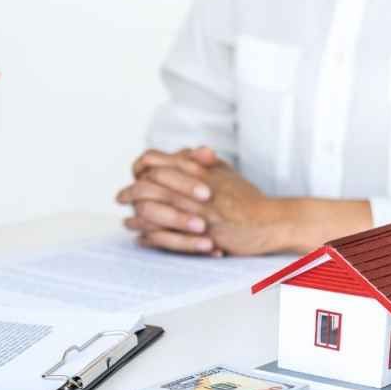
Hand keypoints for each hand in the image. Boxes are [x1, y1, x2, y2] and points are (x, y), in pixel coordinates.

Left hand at [117, 147, 371, 254]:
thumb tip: (190, 152)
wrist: (270, 222)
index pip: (156, 160)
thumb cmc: (248, 199)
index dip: (141, 166)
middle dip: (130, 191)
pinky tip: (140, 238)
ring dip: (135, 216)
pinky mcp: (199, 234)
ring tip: (126, 221)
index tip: (134, 173)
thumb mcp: (226, 173)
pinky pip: (164, 235)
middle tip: (120, 197)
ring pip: (152, 210)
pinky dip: (148, 236)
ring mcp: (195, 211)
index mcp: (198, 170)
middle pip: (148, 184)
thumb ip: (205, 162)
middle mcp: (194, 188)